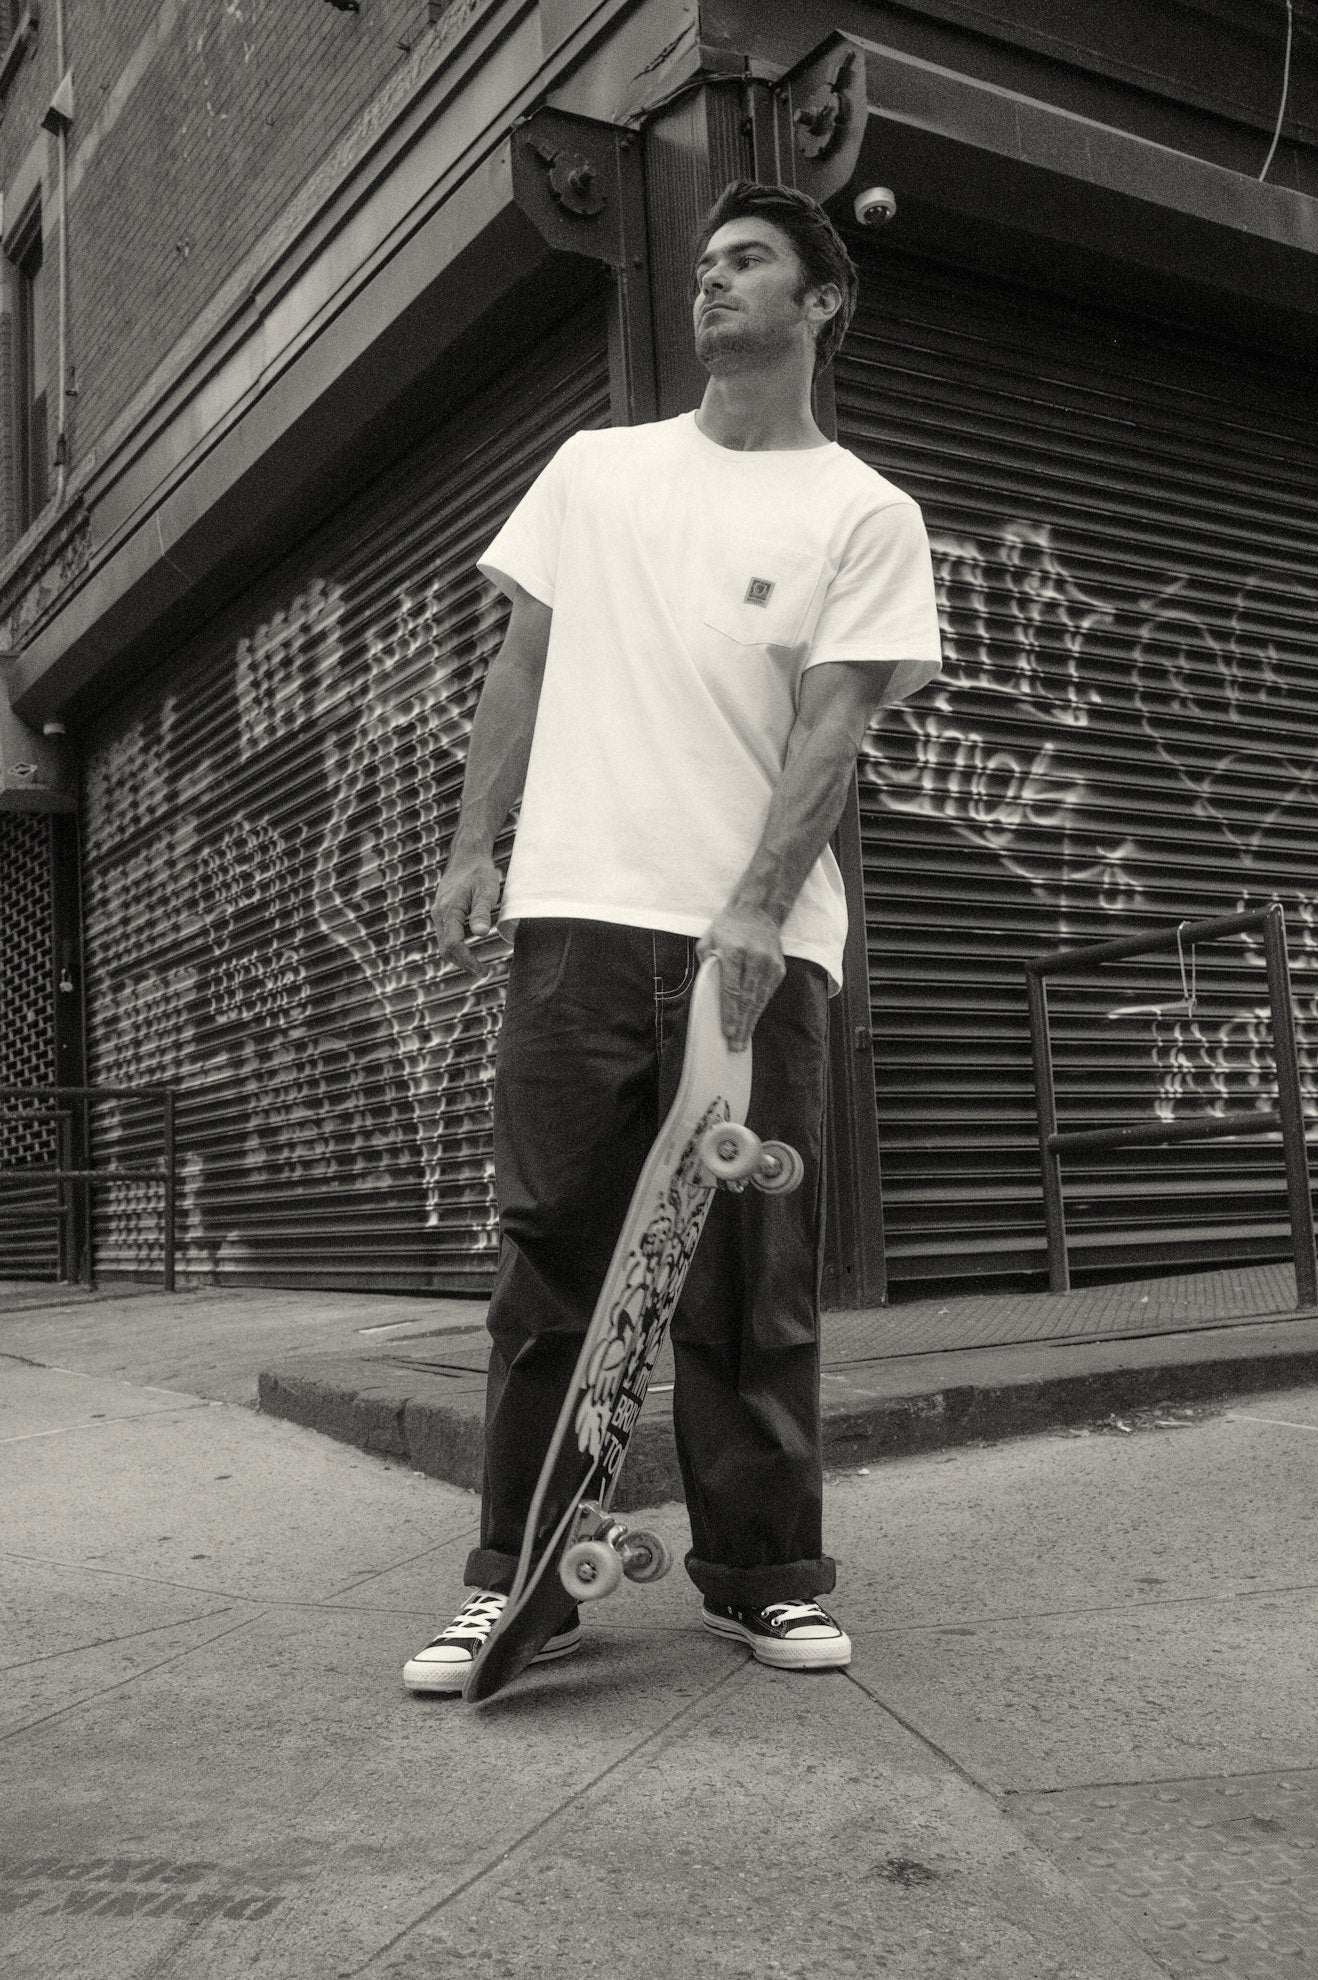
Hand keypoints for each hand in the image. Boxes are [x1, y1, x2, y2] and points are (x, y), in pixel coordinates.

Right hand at [431, 851, 506, 976]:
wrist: (467, 855)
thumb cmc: (479, 872)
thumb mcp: (486, 891)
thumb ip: (481, 912)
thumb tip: (480, 934)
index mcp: (449, 910)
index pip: (454, 945)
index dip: (468, 961)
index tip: (483, 970)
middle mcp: (439, 914)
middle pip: (446, 949)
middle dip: (463, 963)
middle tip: (483, 971)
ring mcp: (438, 913)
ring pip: (444, 943)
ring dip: (460, 956)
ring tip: (478, 964)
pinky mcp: (442, 911)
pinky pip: (446, 934)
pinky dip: (457, 945)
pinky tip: (471, 947)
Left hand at [696, 907, 785, 1051]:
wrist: (757, 911)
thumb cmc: (727, 928)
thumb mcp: (708, 940)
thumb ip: (707, 965)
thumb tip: (707, 992)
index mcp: (735, 952)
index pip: (731, 989)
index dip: (730, 1013)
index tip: (728, 1032)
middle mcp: (755, 958)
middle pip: (747, 999)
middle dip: (741, 1025)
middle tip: (736, 1046)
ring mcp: (770, 964)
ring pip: (760, 1000)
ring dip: (751, 1022)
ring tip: (743, 1041)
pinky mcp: (779, 968)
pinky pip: (767, 994)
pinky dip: (759, 1010)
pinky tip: (752, 1022)